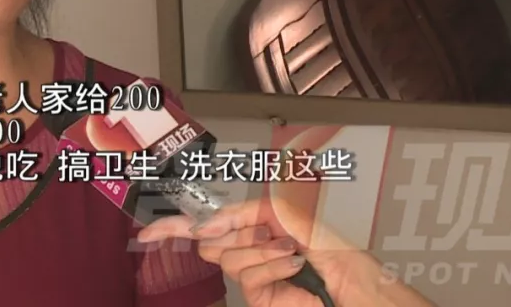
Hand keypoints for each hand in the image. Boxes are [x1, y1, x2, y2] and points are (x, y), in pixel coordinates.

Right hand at [137, 197, 382, 306]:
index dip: (175, 228)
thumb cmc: (338, 252)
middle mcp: (251, 251)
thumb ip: (248, 213)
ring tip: (290, 252)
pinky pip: (245, 277)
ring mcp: (254, 277)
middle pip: (211, 239)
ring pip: (227, 257)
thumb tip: (209, 222)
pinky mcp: (260, 299)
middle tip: (269, 234)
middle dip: (236, 231)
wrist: (362, 289)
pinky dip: (268, 265)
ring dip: (259, 249)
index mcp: (257, 226)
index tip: (148, 232)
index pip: (210, 223)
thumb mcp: (291, 215)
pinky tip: (291, 265)